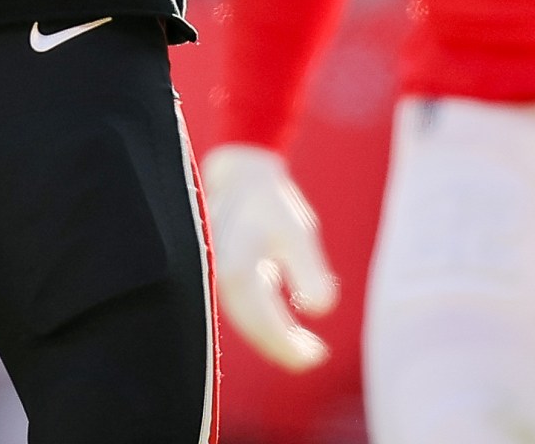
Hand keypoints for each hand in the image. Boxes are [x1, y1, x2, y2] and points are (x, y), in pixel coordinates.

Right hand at [201, 143, 338, 371]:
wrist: (239, 177)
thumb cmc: (270, 204)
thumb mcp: (298, 232)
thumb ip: (308, 270)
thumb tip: (319, 310)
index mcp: (235, 269)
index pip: (262, 322)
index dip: (288, 346)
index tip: (316, 357)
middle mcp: (217, 278)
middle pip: (251, 327)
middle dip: (282, 347)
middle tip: (314, 356)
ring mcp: (215, 277)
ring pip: (244, 320)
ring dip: (272, 338)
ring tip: (304, 348)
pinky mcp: (220, 275)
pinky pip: (241, 308)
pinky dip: (262, 322)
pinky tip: (285, 329)